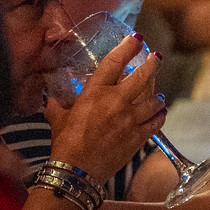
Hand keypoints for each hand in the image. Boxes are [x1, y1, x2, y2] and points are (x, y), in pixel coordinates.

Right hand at [46, 37, 166, 182]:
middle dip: (152, 64)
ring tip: (158, 95)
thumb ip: (56, 105)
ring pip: (154, 100)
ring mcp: (130, 119)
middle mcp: (116, 102)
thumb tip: (50, 99)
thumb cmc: (65, 143)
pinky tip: (160, 113)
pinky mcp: (138, 137)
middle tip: (156, 58)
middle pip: (142, 77)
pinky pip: (156, 121)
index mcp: (95, 93)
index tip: (136, 38)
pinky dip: (159, 115)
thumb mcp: (58, 119)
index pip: (114, 62)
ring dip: (157, 96)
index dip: (127, 47)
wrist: (76, 171)